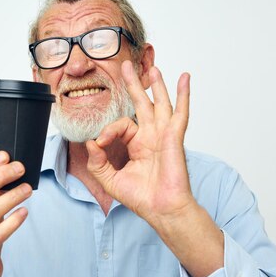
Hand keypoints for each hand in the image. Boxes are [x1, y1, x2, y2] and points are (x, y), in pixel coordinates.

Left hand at [86, 61, 224, 276]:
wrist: (161, 209)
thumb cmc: (142, 198)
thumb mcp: (110, 180)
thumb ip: (97, 162)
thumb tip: (91, 142)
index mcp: (137, 144)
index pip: (121, 125)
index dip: (108, 131)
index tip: (99, 144)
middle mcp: (151, 136)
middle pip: (142, 103)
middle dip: (133, 85)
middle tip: (124, 66)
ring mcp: (163, 135)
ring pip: (160, 103)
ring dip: (156, 84)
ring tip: (151, 67)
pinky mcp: (174, 137)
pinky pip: (180, 112)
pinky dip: (183, 94)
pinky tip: (185, 78)